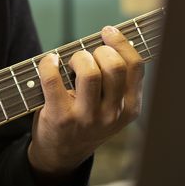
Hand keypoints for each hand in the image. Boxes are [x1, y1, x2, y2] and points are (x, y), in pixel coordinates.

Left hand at [28, 25, 143, 176]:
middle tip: (89, 54)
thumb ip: (116, 81)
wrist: (61, 153)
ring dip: (79, 57)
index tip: (108, 32)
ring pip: (90, 73)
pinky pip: (54, 80)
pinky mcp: (60, 117)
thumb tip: (109, 38)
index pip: (135, 67)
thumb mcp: (112, 107)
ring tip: (73, 62)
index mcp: (129, 108)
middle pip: (114, 67)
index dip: (121, 43)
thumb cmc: (87, 120)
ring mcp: (86, 118)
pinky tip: (49, 61)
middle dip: (100, 50)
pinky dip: (48, 64)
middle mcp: (111, 114)